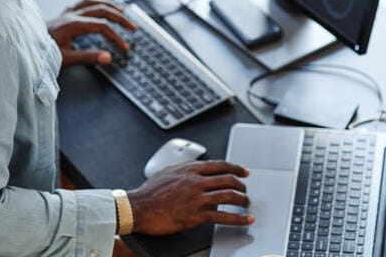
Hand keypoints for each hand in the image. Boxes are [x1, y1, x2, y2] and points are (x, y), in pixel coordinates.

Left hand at [47, 0, 136, 65]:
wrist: (23, 46)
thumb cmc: (41, 53)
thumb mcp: (65, 58)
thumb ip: (87, 57)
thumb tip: (108, 57)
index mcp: (72, 24)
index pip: (102, 27)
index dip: (116, 36)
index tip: (124, 47)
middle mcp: (70, 15)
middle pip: (101, 10)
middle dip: (120, 18)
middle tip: (132, 27)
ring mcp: (66, 13)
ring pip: (92, 2)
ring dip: (109, 5)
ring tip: (122, 10)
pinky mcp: (63, 14)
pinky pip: (82, 3)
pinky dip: (95, 3)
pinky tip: (99, 7)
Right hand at [127, 160, 253, 234]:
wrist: (138, 207)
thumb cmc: (149, 192)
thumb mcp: (168, 172)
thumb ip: (183, 170)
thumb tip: (192, 169)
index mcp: (190, 169)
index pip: (220, 165)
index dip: (236, 168)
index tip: (244, 172)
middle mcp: (196, 181)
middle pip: (228, 179)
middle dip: (241, 185)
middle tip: (245, 191)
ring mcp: (196, 198)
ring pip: (228, 196)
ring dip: (242, 200)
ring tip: (247, 205)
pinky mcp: (195, 215)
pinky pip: (222, 216)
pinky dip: (237, 218)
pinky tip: (245, 220)